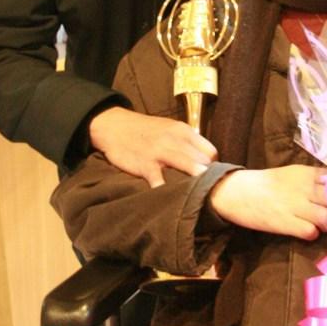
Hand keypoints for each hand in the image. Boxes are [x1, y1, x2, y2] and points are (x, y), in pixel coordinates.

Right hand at [89, 107, 215, 186]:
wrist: (114, 126)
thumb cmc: (145, 131)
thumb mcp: (170, 129)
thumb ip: (187, 143)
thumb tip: (206, 162)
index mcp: (184, 131)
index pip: (211, 152)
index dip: (213, 167)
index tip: (209, 178)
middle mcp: (175, 139)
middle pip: (203, 161)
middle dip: (207, 177)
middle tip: (208, 191)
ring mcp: (160, 152)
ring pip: (187, 166)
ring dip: (196, 181)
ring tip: (202, 195)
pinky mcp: (145, 164)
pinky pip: (159, 180)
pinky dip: (166, 190)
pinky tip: (171, 199)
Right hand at [209, 166, 326, 238]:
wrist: (236, 192)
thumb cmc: (265, 184)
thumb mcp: (290, 174)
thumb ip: (311, 179)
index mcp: (306, 173)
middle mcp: (305, 187)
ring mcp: (296, 206)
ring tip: (323, 227)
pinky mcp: (286, 223)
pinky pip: (311, 232)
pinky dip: (312, 234)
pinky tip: (306, 231)